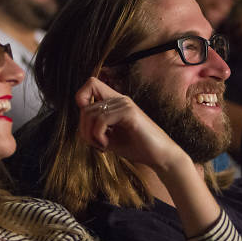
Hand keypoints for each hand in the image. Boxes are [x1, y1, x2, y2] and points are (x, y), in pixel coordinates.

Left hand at [76, 76, 220, 235]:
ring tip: (102, 145)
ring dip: (90, 135)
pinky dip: (98, 136)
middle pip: (85, 105)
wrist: (161, 156)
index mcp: (116, 101)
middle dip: (83, 129)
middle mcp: (120, 99)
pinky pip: (101, 120)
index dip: (81, 98)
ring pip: (90, 113)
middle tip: (95, 143)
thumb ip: (96, 128)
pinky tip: (107, 145)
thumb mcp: (111, 137)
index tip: (88, 122)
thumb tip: (81, 126)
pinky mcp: (130, 113)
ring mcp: (126, 104)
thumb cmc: (138, 148)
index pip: (90, 84)